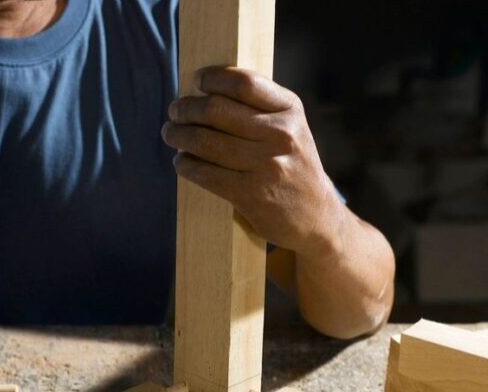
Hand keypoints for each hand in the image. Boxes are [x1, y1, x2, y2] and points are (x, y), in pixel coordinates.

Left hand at [162, 66, 343, 257]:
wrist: (316, 217)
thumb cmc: (293, 166)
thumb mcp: (290, 129)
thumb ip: (260, 109)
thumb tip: (207, 91)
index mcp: (290, 110)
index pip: (244, 83)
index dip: (213, 78)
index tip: (198, 80)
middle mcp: (281, 135)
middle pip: (217, 109)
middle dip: (186, 108)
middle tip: (175, 112)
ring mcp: (266, 165)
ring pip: (205, 141)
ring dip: (179, 135)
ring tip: (171, 134)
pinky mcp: (251, 194)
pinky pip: (205, 173)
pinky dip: (185, 165)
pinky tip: (181, 161)